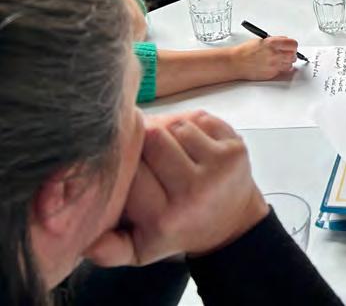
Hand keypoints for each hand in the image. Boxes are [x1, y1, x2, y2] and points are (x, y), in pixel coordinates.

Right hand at [84, 112, 268, 266]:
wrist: (230, 223)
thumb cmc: (179, 230)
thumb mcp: (141, 250)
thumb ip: (109, 250)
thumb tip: (85, 242)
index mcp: (165, 219)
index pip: (130, 171)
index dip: (121, 160)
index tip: (120, 162)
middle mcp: (195, 191)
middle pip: (153, 139)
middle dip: (141, 138)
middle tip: (139, 147)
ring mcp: (220, 166)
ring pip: (176, 125)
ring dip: (164, 129)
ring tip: (161, 145)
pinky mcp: (236, 147)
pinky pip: (199, 118)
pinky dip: (187, 123)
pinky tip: (184, 141)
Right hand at [229, 36, 297, 80]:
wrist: (236, 62)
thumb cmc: (245, 51)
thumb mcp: (262, 40)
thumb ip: (276, 40)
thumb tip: (286, 42)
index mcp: (272, 43)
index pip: (293, 44)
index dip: (293, 45)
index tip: (291, 46)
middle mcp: (274, 54)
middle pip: (294, 55)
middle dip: (292, 54)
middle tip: (287, 53)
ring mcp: (273, 65)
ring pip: (290, 64)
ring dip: (287, 61)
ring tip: (279, 59)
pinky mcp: (271, 74)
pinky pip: (282, 71)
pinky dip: (280, 68)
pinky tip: (273, 64)